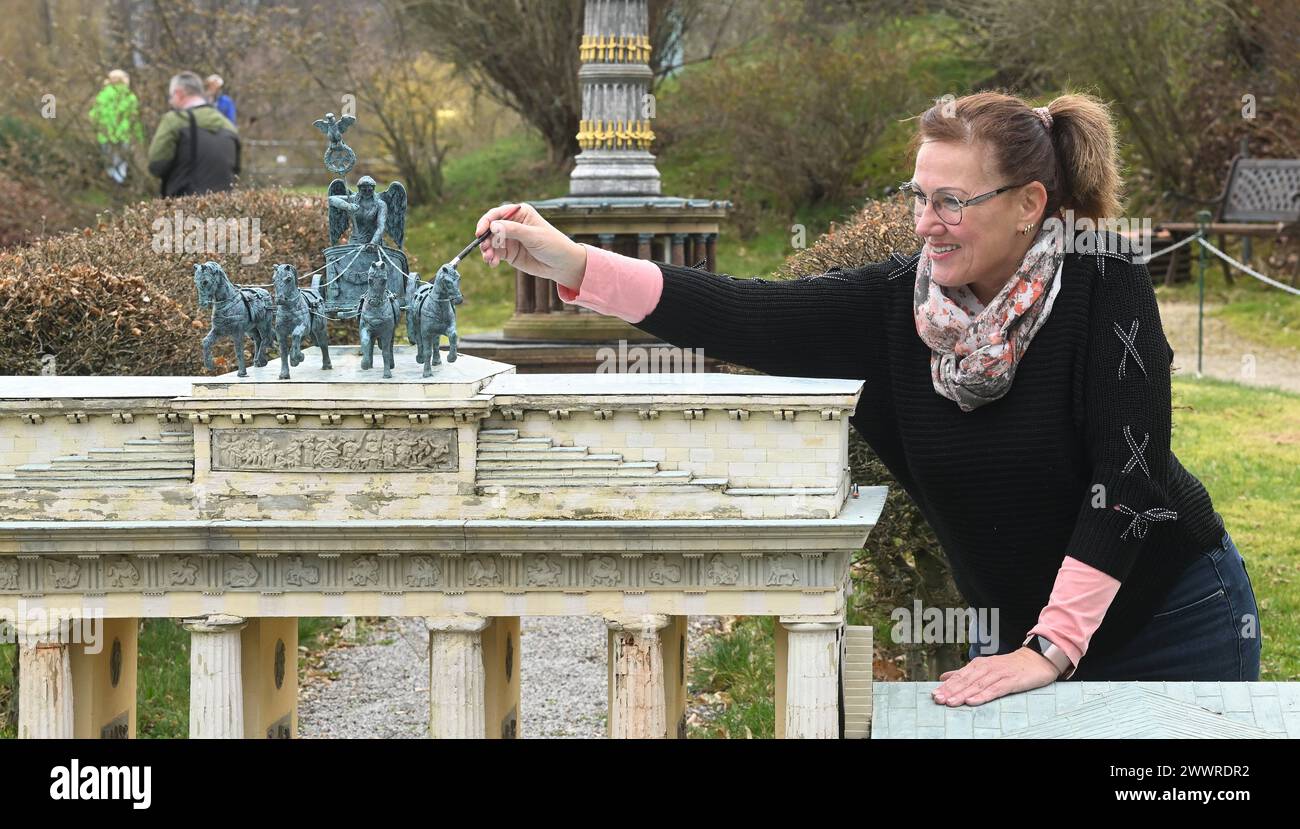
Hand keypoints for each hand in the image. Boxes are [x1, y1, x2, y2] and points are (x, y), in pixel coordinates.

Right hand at [474, 202, 586, 289]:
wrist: (562, 265)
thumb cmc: (553, 245)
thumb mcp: (533, 236)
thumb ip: (513, 230)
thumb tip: (493, 226)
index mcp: (520, 213)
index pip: (498, 213)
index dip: (486, 221)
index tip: (480, 232)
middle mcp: (512, 224)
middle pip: (491, 228)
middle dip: (485, 238)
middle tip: (484, 248)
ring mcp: (510, 239)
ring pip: (491, 242)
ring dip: (486, 250)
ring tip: (489, 259)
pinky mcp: (509, 253)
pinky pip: (495, 253)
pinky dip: (491, 258)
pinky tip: (492, 263)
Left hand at [930, 647, 1060, 705]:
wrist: (1036, 660)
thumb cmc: (1008, 666)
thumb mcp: (985, 667)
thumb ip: (964, 673)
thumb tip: (943, 677)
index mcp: (978, 665)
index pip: (959, 676)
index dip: (946, 686)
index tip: (934, 694)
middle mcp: (986, 668)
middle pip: (966, 681)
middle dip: (950, 691)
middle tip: (937, 699)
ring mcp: (999, 674)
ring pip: (977, 685)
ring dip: (963, 694)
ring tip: (950, 702)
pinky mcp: (1011, 681)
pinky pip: (995, 689)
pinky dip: (983, 695)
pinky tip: (973, 701)